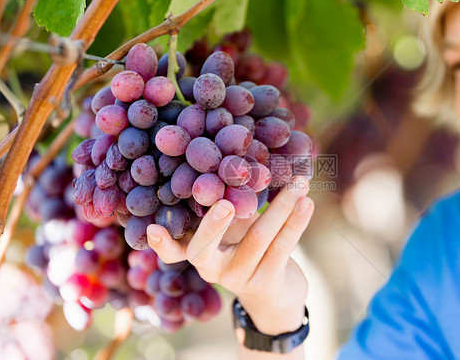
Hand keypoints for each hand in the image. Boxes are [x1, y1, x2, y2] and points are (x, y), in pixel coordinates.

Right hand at [146, 176, 313, 334]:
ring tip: (299, 182)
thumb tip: (241, 163)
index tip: (152, 228)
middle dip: (214, 224)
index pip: (175, 251)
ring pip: (258, 238)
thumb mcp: (235, 231)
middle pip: (207, 249)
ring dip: (281, 206)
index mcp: (200, 255)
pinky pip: (282, 247)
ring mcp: (239, 279)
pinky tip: (306, 202)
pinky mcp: (267, 281)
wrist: (275, 295)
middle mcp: (213, 270)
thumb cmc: (250, 250)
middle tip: (225, 202)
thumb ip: (233, 205)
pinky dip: (295, 221)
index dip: (163, 243)